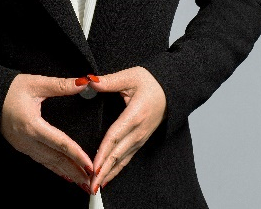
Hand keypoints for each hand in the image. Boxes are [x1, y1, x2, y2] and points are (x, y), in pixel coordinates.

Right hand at [0, 73, 94, 191]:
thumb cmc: (11, 89)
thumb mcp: (36, 83)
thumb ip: (60, 85)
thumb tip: (83, 83)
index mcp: (32, 125)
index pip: (59, 143)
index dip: (77, 155)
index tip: (91, 165)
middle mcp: (27, 139)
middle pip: (55, 158)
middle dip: (75, 171)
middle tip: (92, 181)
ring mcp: (23, 145)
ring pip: (48, 163)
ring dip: (67, 172)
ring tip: (82, 181)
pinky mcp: (21, 146)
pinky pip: (41, 160)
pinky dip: (54, 168)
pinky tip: (64, 173)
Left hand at [86, 67, 166, 193]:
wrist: (172, 89)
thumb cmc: (151, 81)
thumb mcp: (130, 76)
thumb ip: (109, 81)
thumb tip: (88, 81)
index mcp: (135, 115)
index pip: (114, 137)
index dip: (103, 153)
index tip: (93, 166)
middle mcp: (139, 131)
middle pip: (118, 154)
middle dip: (104, 171)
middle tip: (90, 184)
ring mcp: (141, 137)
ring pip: (123, 160)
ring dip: (109, 173)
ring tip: (96, 186)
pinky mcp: (141, 139)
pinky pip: (128, 157)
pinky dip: (117, 169)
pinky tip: (107, 176)